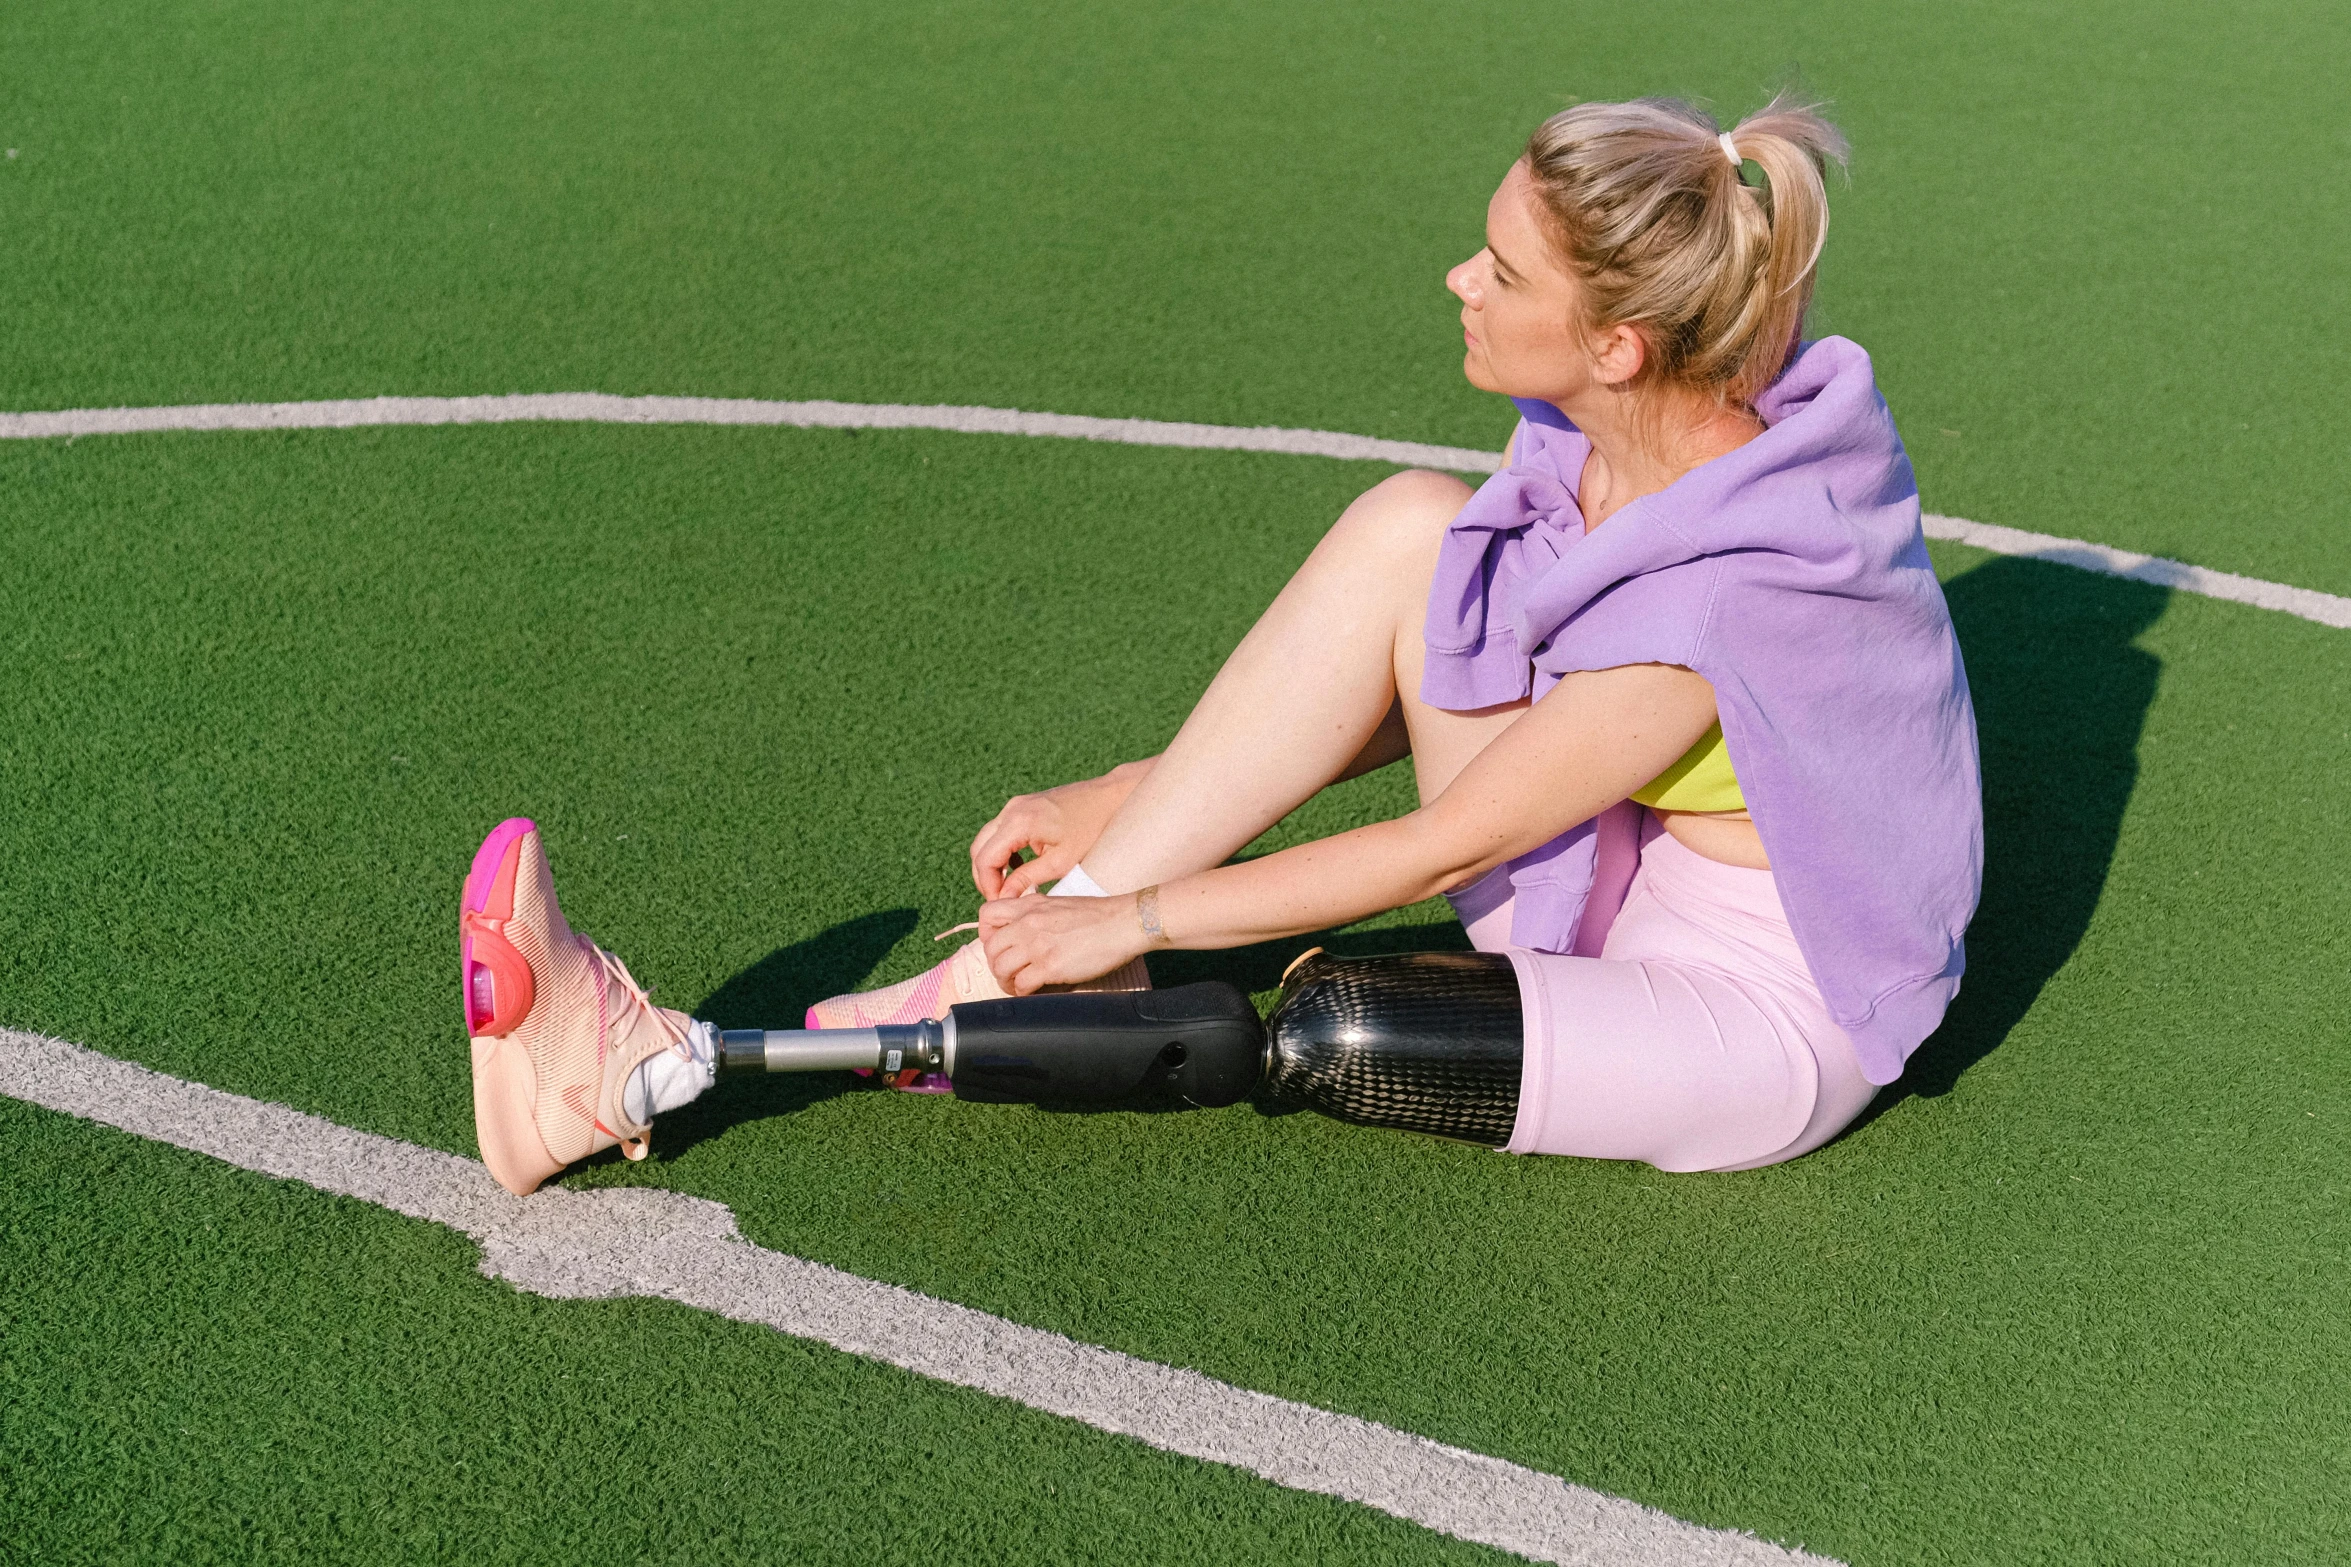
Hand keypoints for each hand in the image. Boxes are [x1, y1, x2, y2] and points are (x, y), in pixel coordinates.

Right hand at [969, 763, 1147, 898]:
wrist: (1109, 797)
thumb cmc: (1091, 829)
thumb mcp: (1061, 862)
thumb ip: (1028, 879)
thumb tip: (1004, 897)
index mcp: (1019, 822)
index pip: (985, 858)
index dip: (988, 885)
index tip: (1000, 903)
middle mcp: (1011, 809)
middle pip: (979, 848)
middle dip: (985, 876)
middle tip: (1001, 898)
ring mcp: (1015, 805)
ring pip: (987, 839)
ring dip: (992, 864)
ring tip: (1009, 886)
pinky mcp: (1022, 806)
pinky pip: (999, 831)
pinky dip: (1001, 851)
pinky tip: (1018, 866)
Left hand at [977, 891, 1148, 994]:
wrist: (1124, 922)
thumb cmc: (1099, 915)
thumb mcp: (1059, 904)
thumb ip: (1037, 913)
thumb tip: (1025, 931)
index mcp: (1030, 905)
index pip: (987, 914)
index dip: (986, 934)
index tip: (999, 946)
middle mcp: (1028, 923)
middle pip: (990, 947)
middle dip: (995, 964)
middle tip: (1008, 972)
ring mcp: (1037, 945)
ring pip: (1000, 968)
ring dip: (1005, 981)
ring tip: (1016, 985)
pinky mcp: (1050, 966)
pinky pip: (1021, 985)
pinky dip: (1022, 992)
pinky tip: (1032, 991)